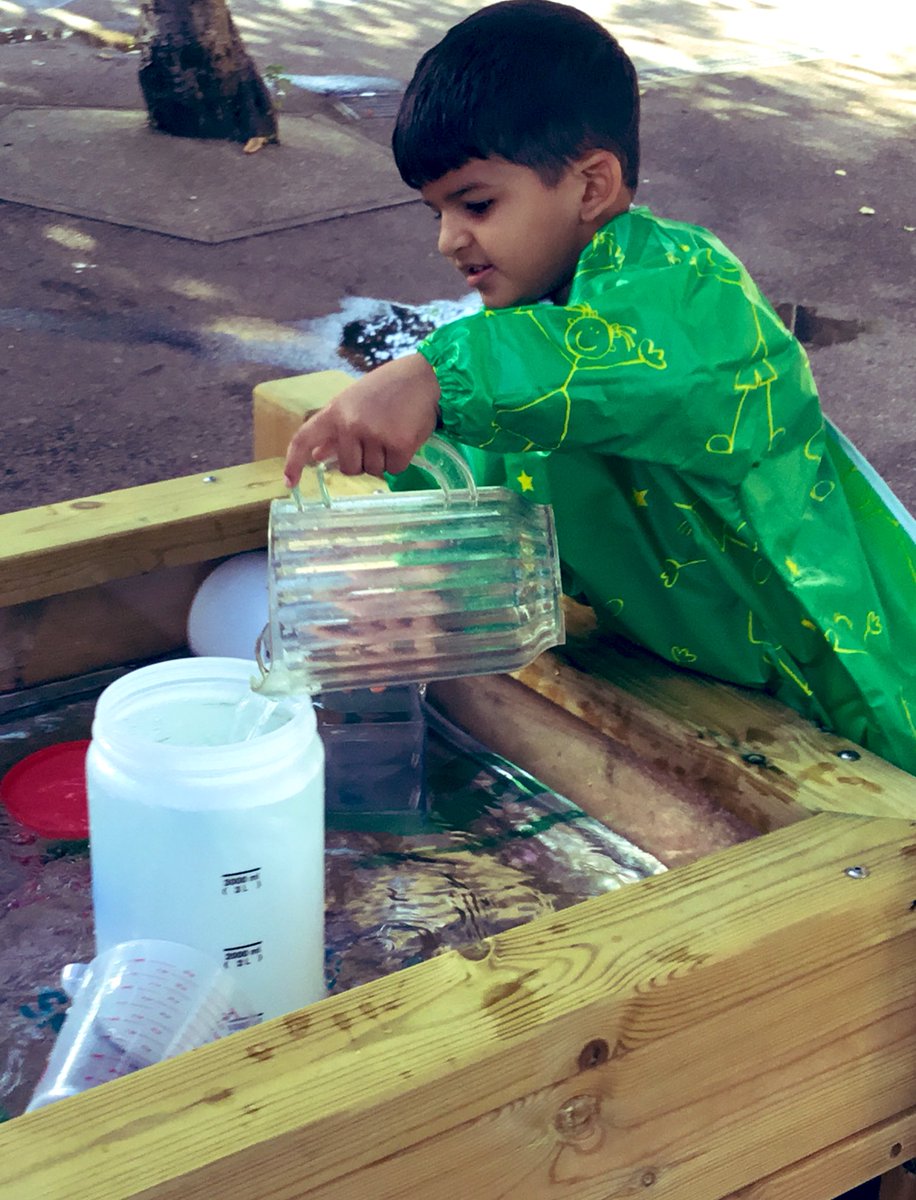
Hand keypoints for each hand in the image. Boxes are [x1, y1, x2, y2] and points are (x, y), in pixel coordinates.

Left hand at [284, 354, 440, 485]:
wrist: (424, 376)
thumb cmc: (388, 388)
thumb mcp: (354, 402)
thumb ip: (335, 428)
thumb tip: (317, 454)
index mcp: (335, 412)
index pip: (304, 438)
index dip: (294, 463)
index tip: (290, 483)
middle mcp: (351, 424)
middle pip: (349, 469)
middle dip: (363, 463)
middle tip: (377, 441)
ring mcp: (375, 435)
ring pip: (374, 471)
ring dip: (384, 460)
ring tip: (393, 433)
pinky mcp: (399, 444)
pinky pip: (395, 469)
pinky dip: (401, 460)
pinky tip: (406, 438)